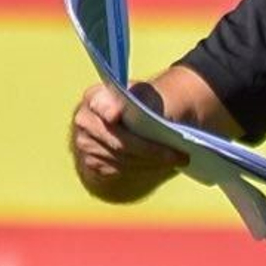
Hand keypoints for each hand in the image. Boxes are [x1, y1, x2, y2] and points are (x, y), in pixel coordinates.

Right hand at [69, 81, 187, 201]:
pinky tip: (162, 165)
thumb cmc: (141, 105)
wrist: (129, 124)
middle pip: (120, 141)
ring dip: (153, 162)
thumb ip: (143, 98)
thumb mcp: (144, 95)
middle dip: (151, 150)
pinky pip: (121, 171)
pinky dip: (145, 169)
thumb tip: (144, 114)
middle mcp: (85, 120)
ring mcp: (85, 143)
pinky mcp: (91, 163)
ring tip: (178, 159)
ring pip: (123, 159)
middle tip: (180, 155)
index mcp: (96, 96)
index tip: (116, 115)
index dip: (108, 110)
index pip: (100, 104)